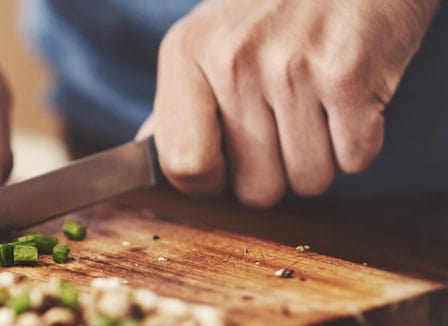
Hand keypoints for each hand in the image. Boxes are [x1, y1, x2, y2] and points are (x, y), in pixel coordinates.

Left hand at [144, 0, 438, 206]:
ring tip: (317, 107)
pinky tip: (348, 100)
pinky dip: (358, 142)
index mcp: (186, 52)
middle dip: (275, 174)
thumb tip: (146, 154)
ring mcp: (291, 68)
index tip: (225, 170)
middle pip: (255, 189)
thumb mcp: (208, 37)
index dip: (209, 184)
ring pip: (309, 180)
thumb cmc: (274, 6)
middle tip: (284, 127)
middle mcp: (232, 60)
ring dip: (320, 159)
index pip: (183, 164)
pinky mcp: (348, 75)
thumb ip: (178, 102)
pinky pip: (355, 159)